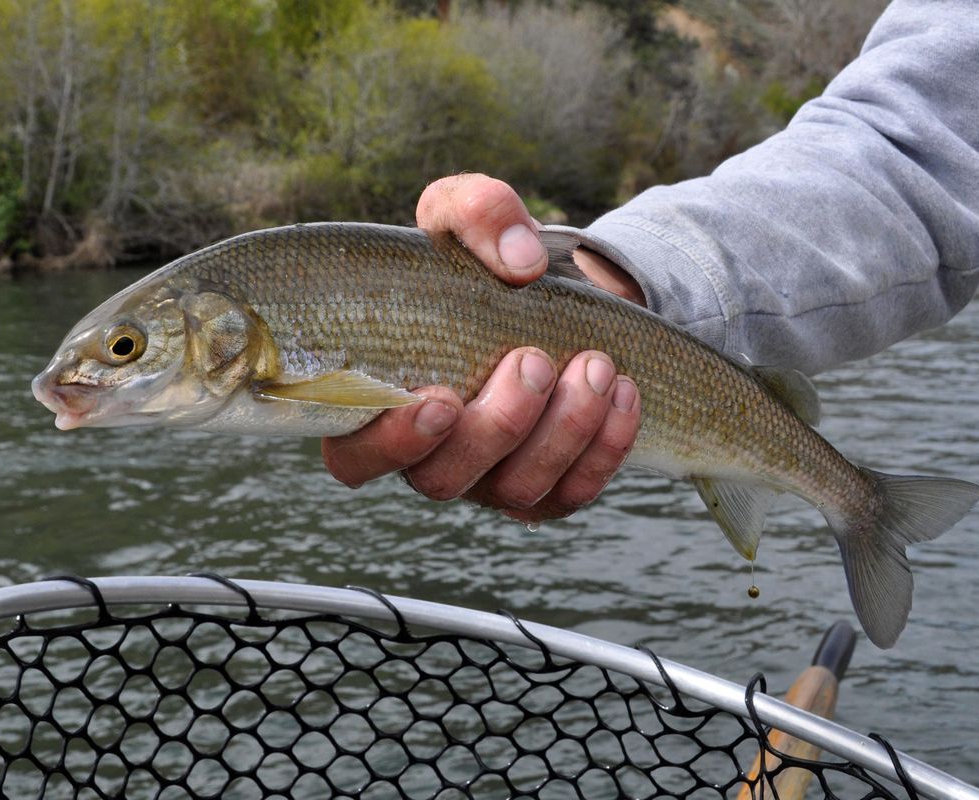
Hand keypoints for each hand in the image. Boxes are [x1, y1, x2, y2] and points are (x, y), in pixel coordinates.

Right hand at [321, 174, 643, 522]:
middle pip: (442, 479)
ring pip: (515, 491)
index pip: (354, 457)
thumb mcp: (469, 213)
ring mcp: (487, 480)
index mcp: (380, 401)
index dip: (391, 442)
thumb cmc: (484, 259)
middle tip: (534, 358)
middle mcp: (427, 454)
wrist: (555, 292)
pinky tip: (624, 391)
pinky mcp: (547, 489)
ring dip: (562, 431)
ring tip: (596, 363)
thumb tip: (520, 263)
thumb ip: (478, 212)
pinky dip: (604, 447)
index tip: (442, 398)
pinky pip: (572, 494)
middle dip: (498, 424)